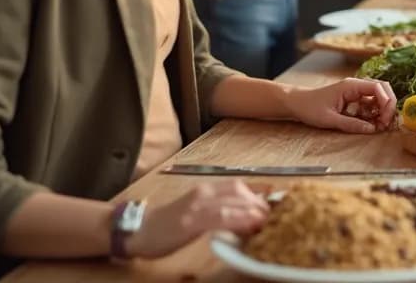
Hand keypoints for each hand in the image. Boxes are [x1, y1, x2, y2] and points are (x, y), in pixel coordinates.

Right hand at [125, 180, 266, 258]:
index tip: (278, 201)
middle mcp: (203, 193)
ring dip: (254, 212)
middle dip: (261, 204)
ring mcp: (196, 206)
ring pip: (233, 203)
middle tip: (278, 217)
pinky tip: (249, 226)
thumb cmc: (168, 224)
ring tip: (269, 222)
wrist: (138, 231)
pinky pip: (219, 218)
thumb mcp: (196, 211)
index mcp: (205, 190)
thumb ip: (218, 208)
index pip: (239, 185)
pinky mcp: (190, 221)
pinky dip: (238, 221)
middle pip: (240, 193)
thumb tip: (246, 214)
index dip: (261, 192)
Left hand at [283, 78, 397, 132]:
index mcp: (351, 86)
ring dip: (382, 111)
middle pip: (383, 90)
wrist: (296, 103)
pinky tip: (372, 124)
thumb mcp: (329, 119)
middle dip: (388, 106)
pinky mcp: (354, 100)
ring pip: (378, 98)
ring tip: (380, 126)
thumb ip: (351, 124)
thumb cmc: (309, 107)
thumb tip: (371, 130)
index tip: (385, 118)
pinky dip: (374, 114)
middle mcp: (356, 86)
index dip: (386, 102)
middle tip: (386, 123)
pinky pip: (370, 105)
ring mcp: (356, 92)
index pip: (378, 87)